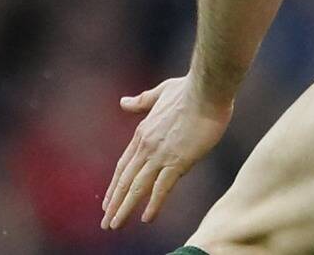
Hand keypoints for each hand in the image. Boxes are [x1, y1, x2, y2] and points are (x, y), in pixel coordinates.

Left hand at [102, 76, 231, 229]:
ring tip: (115, 225)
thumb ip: (142, 101)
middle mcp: (146, 147)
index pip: (123, 165)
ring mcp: (160, 155)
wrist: (207, 89)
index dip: (115, 185)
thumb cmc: (190, 89)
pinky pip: (162, 188)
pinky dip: (153, 204)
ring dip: (124, 208)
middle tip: (106, 222)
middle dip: (114, 204)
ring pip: (137, 188)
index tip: (108, 201)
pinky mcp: (178, 161)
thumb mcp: (161, 93)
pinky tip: (146, 218)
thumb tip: (123, 102)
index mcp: (143, 133)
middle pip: (125, 180)